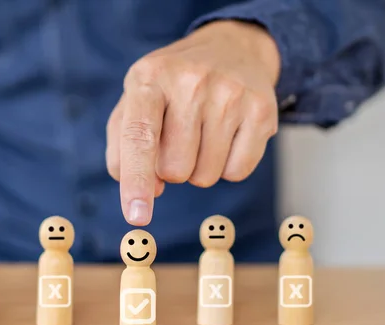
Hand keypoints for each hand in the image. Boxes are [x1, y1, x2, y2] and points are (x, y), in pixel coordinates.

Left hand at [106, 20, 280, 225]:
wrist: (231, 48)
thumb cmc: (171, 88)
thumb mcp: (134, 103)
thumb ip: (124, 150)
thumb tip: (150, 191)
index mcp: (149, 78)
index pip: (139, 137)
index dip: (136, 180)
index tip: (137, 216)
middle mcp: (191, 81)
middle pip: (174, 169)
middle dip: (171, 168)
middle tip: (179, 138)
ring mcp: (230, 94)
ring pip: (206, 176)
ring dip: (199, 168)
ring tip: (203, 133)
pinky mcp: (261, 110)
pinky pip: (237, 172)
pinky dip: (227, 167)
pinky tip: (227, 137)